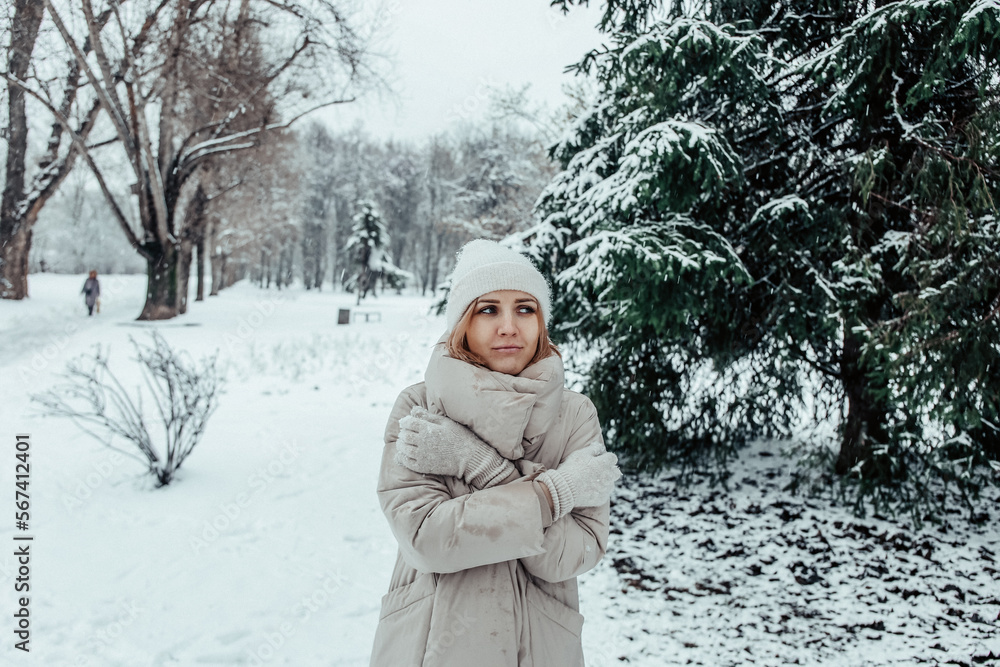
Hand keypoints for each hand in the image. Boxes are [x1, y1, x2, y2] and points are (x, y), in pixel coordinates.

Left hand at [395, 406, 513, 487]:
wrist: (469, 457)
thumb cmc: (459, 437)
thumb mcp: (445, 422)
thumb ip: (428, 416)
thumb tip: (413, 410)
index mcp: (428, 429)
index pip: (408, 423)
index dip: (404, 421)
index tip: (405, 422)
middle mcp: (423, 442)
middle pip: (404, 436)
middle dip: (403, 433)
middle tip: (404, 432)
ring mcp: (422, 456)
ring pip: (404, 449)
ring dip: (401, 444)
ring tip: (403, 442)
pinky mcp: (424, 467)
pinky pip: (407, 463)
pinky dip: (402, 457)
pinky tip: (404, 455)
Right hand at [538, 442, 620, 519]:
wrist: (565, 489)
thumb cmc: (572, 469)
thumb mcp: (580, 454)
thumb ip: (593, 449)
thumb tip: (600, 446)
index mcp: (605, 464)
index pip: (612, 458)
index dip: (605, 457)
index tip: (598, 459)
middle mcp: (608, 477)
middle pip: (616, 472)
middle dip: (609, 470)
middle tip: (598, 470)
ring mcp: (605, 489)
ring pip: (610, 484)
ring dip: (605, 481)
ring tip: (593, 481)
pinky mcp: (601, 499)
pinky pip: (604, 494)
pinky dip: (599, 492)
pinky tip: (590, 490)